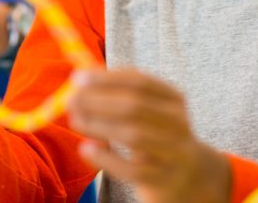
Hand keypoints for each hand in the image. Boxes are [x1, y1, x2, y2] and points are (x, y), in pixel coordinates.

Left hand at [68, 69, 229, 202]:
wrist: (187, 176)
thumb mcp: (146, 111)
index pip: (140, 82)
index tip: (77, 78)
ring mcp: (174, 152)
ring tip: (75, 121)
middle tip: (70, 100)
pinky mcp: (164, 179)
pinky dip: (105, 158)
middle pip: (135, 107)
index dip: (106, 79)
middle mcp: (179, 123)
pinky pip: (131, 169)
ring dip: (98, 126)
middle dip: (97, 101)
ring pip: (133, 136)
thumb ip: (118, 93)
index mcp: (174, 99)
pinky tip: (86, 149)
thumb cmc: (155, 135)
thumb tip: (79, 77)